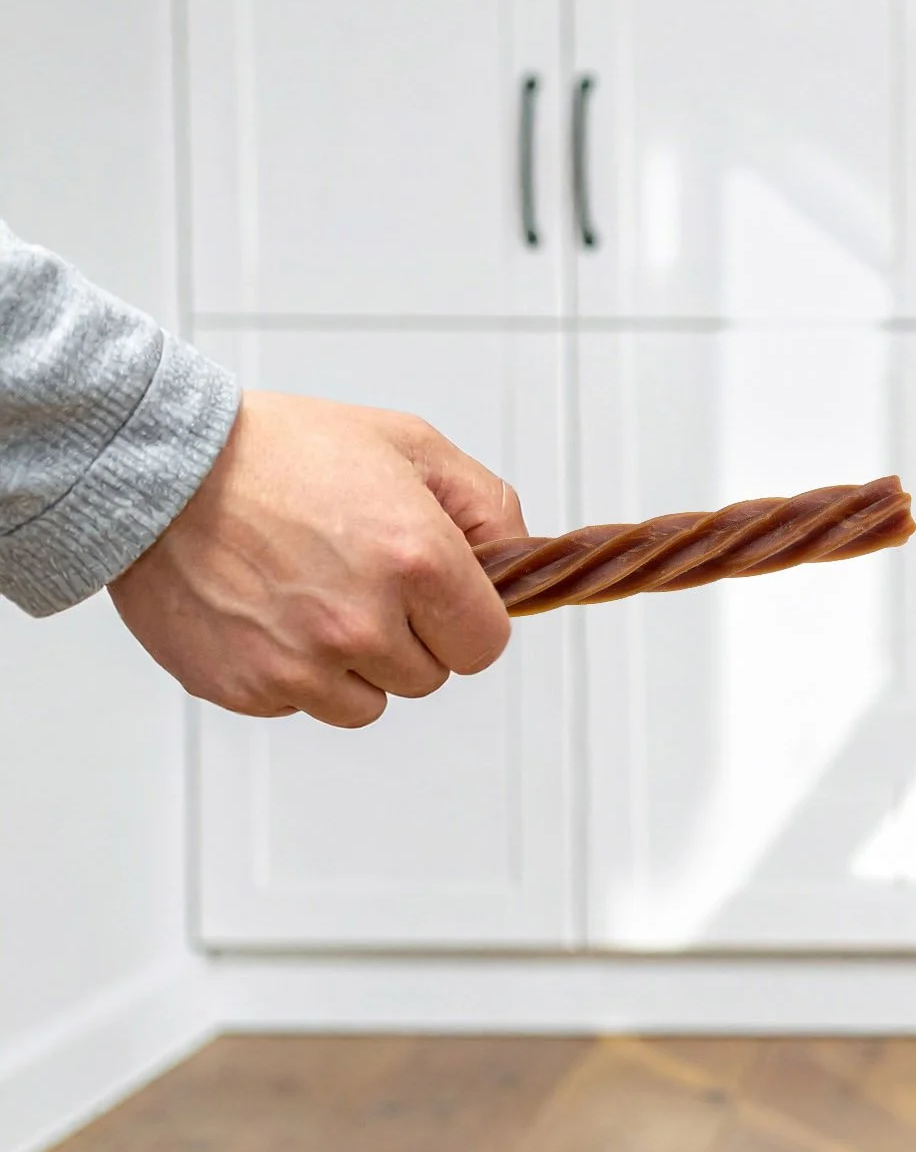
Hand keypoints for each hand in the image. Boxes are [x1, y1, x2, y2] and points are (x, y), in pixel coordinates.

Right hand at [109, 390, 527, 726]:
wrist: (159, 467)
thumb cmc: (282, 451)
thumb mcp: (408, 445)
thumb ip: (485, 506)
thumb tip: (519, 561)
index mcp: (417, 560)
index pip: (485, 644)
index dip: (466, 620)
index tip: (438, 596)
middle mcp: (363, 622)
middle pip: (429, 676)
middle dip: (410, 637)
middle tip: (362, 580)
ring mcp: (302, 664)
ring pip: (368, 704)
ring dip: (355, 665)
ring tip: (314, 597)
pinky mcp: (247, 689)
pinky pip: (301, 706)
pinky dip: (293, 674)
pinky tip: (270, 614)